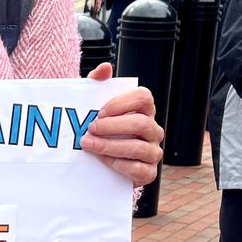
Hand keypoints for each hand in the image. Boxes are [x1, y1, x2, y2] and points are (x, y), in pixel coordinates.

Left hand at [79, 63, 163, 185]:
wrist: (99, 166)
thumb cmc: (100, 131)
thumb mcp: (94, 108)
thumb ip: (97, 85)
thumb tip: (105, 68)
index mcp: (143, 111)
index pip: (144, 97)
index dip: (121, 103)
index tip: (99, 112)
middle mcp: (153, 130)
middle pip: (141, 123)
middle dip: (112, 127)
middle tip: (89, 129)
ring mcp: (153, 152)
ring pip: (139, 147)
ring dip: (109, 146)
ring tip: (88, 144)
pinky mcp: (148, 173)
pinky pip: (138, 169)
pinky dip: (118, 164)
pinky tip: (101, 160)